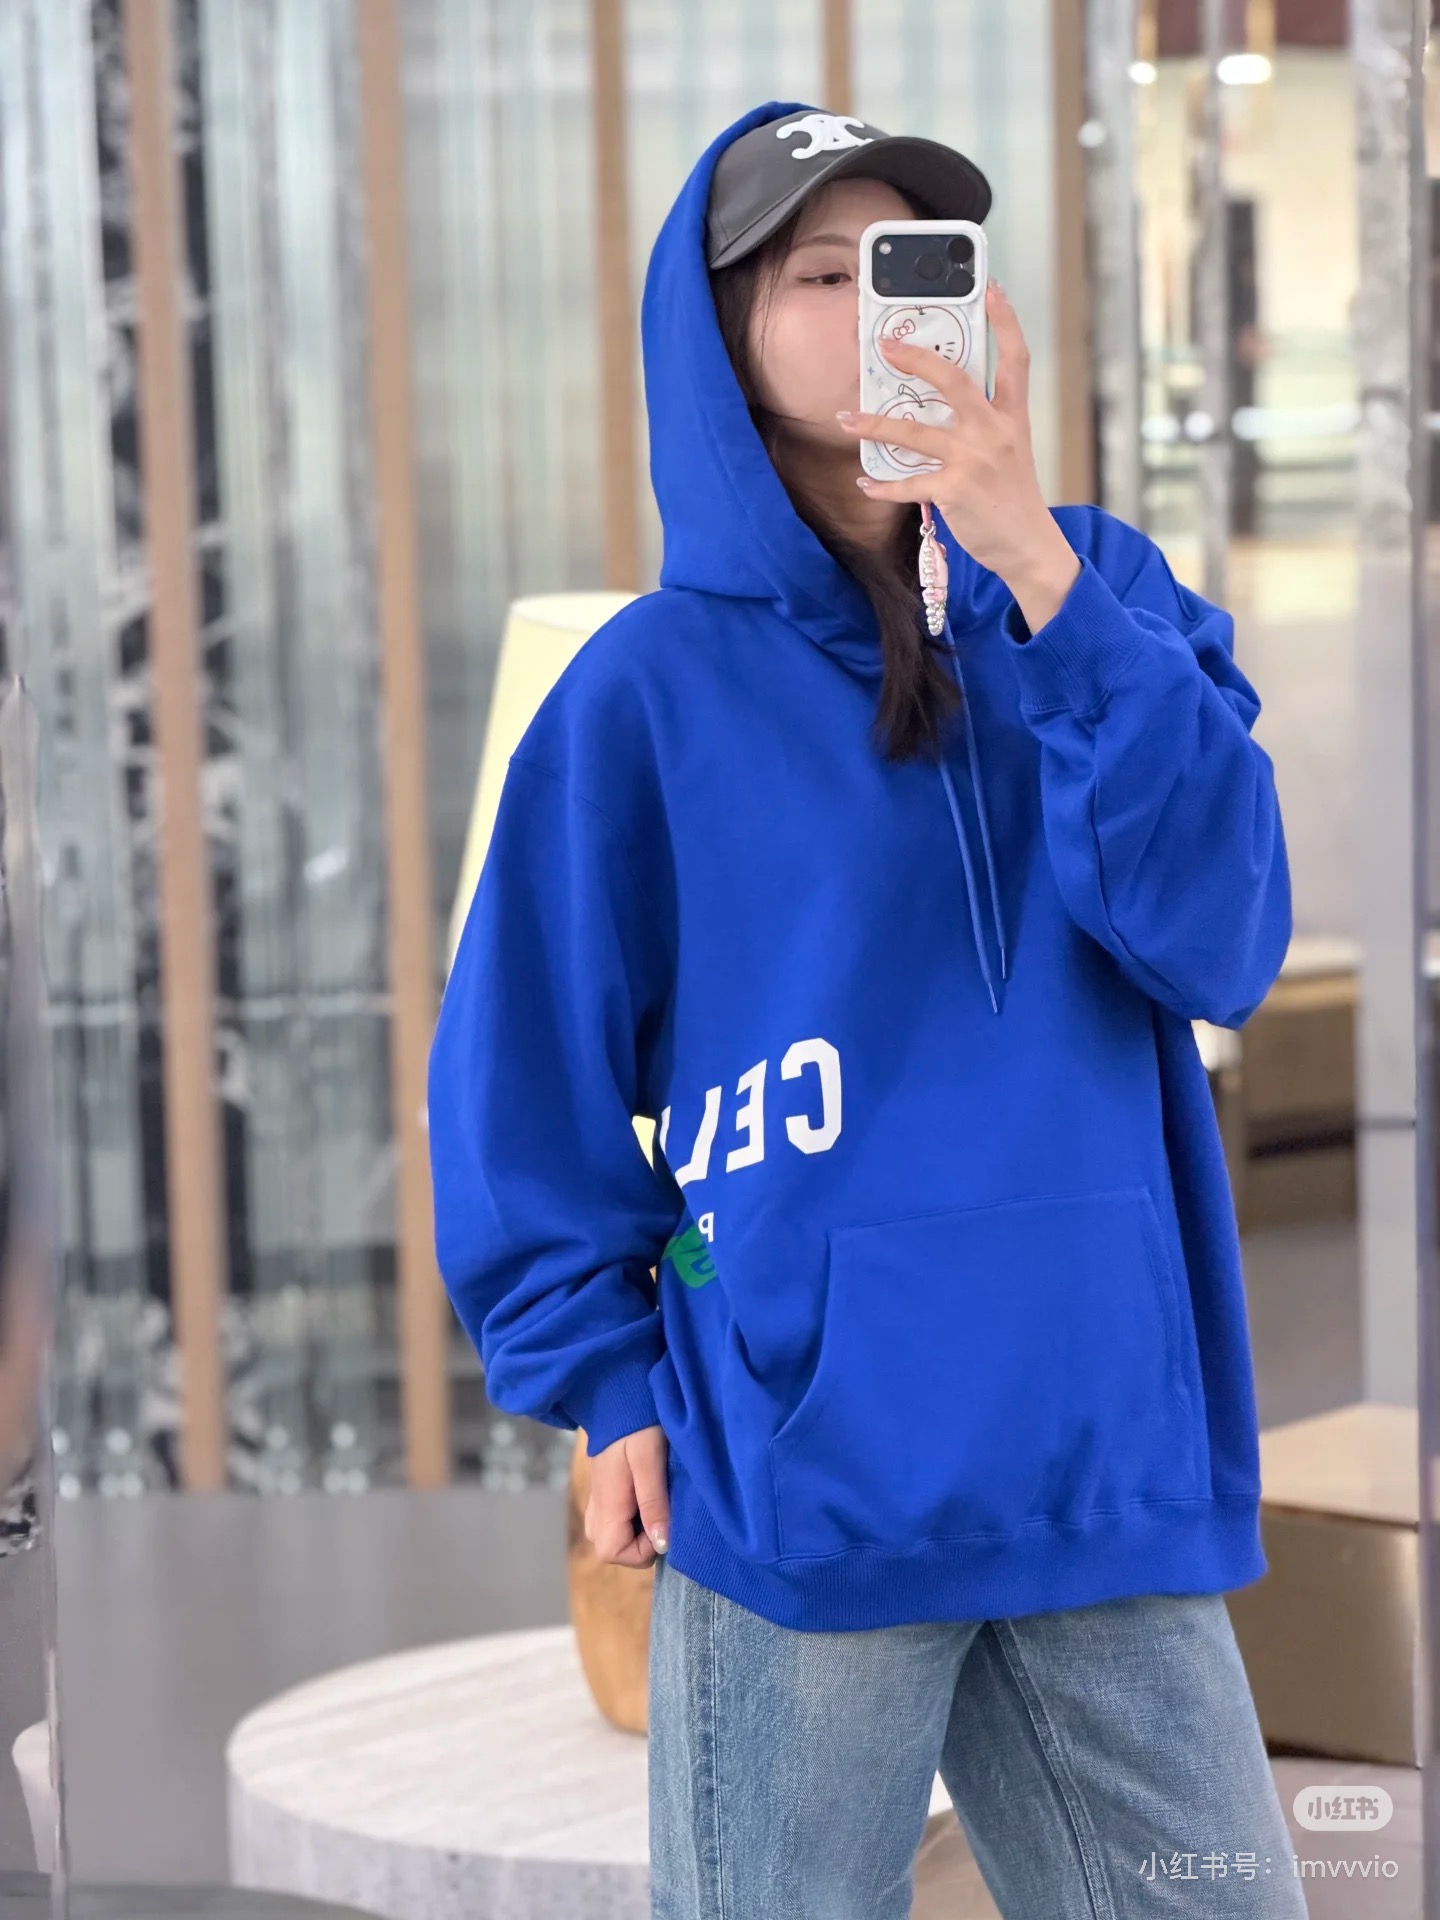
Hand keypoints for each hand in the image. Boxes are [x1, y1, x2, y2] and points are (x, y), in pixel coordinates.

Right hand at [585, 1422, 670, 1568]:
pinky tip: (649, 1489)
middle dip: (646, 1538)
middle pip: (619, 1549)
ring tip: (658, 1494)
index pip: (617, 1554)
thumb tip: (662, 1545)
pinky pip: (619, 1522)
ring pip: (620, 1537)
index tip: (663, 1518)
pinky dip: (637, 1515)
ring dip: (643, 1526)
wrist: (616, 1398)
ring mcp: (597, 1505)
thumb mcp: (649, 1460)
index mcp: (605, 1507)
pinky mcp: (604, 1497)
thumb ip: (653, 1502)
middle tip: (662, 1503)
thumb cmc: (635, 1425)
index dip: (645, 1547)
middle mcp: (595, 1513)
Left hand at [836, 281, 1080, 633]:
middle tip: (886, 346)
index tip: (991, 288)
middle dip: (917, 359)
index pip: (1015, 358)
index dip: (1005, 321)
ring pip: (914, 433)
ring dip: (874, 425)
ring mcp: (973, 461)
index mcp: (1012, 417)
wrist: (1029, 546)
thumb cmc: (1014, 497)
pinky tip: (866, 483)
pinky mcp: (954, 491)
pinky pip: (908, 484)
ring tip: (846, 419)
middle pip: (954, 381)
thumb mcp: (1011, 451)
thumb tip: (940, 406)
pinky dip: (883, 485)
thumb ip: (984, 424)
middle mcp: (994, 432)